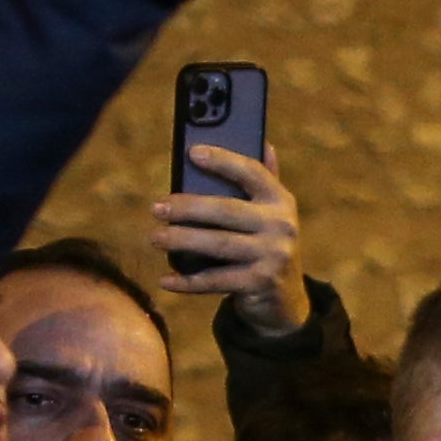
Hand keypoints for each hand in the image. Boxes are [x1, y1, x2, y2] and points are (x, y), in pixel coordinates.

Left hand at [156, 143, 307, 330]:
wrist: (285, 299)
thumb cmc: (266, 245)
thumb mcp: (270, 213)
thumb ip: (265, 180)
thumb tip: (263, 141)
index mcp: (280, 200)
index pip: (251, 172)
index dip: (223, 160)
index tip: (191, 152)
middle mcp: (281, 225)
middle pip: (226, 210)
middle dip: (188, 208)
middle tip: (157, 207)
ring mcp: (272, 256)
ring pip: (218, 244)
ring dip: (182, 241)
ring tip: (155, 237)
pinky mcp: (259, 283)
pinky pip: (215, 281)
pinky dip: (187, 282)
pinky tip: (165, 280)